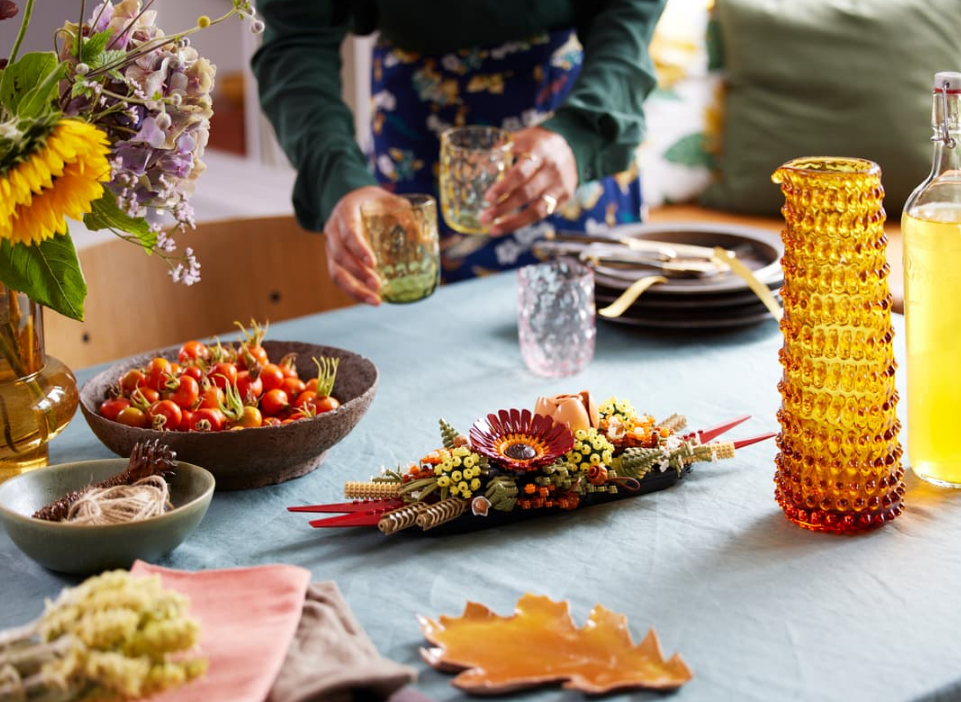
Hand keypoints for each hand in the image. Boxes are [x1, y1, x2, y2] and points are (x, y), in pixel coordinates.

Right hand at [323, 186, 393, 305]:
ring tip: (376, 301)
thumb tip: (421, 233)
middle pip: (339, 254)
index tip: (373, 263)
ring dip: (354, 289)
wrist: (353, 200)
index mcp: (345, 211)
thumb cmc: (373, 201)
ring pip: (336, 272)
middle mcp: (333, 230)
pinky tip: (370, 300)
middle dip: (358, 273)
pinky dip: (354, 292)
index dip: (359, 248)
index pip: (349, 231)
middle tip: (378, 285)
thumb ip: (403, 211)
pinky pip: (339, 279)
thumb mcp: (387, 198)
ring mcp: (331, 246)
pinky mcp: (334, 260)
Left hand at [477, 126, 577, 235]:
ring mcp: (560, 186)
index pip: (521, 172)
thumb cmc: (538, 144)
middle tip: (484, 217)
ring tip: (493, 230)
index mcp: (540, 151)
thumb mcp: (523, 138)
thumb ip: (502, 148)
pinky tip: (507, 226)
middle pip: (527, 193)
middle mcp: (552, 170)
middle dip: (503, 208)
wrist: (572, 147)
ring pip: (536, 210)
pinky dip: (523, 222)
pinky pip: (542, 214)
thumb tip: (475, 162)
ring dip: (513, 222)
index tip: (488, 198)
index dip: (505, 187)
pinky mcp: (564, 198)